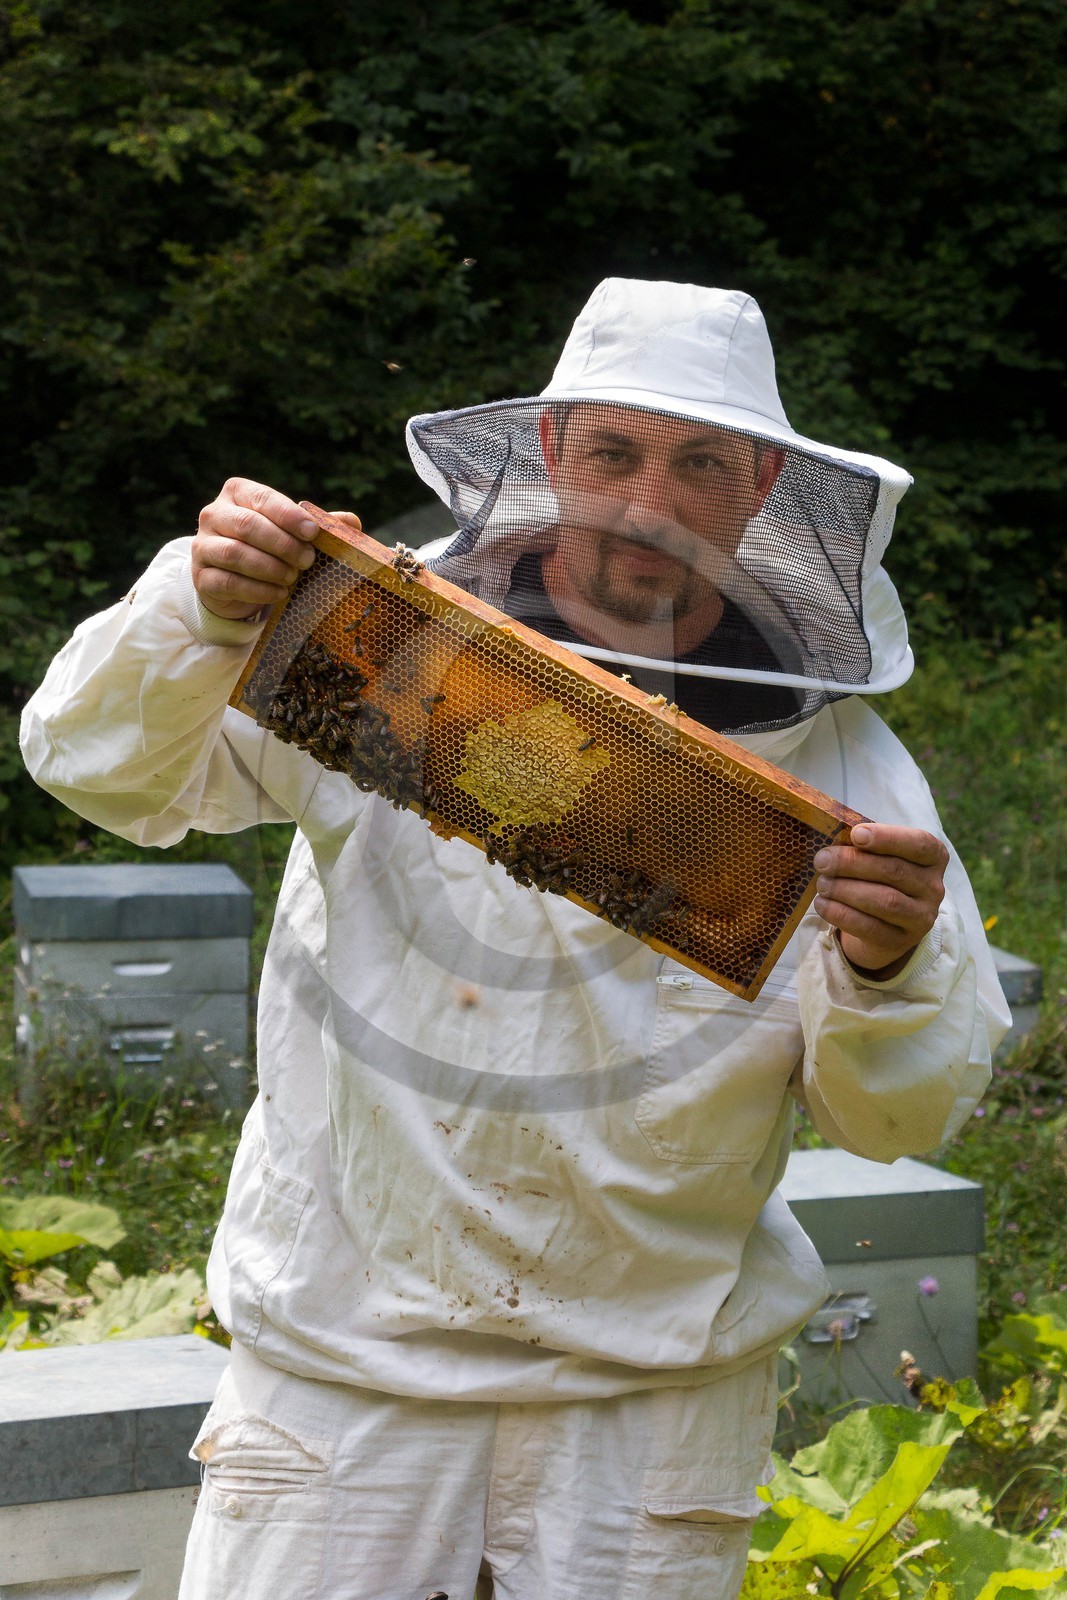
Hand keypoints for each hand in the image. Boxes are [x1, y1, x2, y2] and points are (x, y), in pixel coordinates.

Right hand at [193, 478, 361, 619]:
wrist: (235, 582)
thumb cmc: (268, 547)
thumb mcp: (292, 532)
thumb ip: (320, 525)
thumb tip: (353, 522)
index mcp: (237, 493)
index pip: (262, 498)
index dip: (288, 515)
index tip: (312, 532)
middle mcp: (214, 514)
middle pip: (247, 526)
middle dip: (283, 544)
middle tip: (307, 561)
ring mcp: (203, 546)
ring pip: (235, 554)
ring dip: (270, 568)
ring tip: (293, 579)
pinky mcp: (202, 577)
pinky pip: (228, 582)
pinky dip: (258, 590)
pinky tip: (279, 594)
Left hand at [812, 823, 947, 979]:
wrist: (886, 926)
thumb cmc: (880, 879)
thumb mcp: (881, 858)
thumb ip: (866, 847)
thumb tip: (834, 843)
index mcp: (934, 858)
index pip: (919, 844)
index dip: (887, 837)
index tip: (856, 834)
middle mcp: (933, 887)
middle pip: (894, 871)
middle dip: (852, 863)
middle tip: (822, 861)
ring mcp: (921, 917)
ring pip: (885, 900)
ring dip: (846, 889)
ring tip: (821, 884)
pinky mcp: (901, 941)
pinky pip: (870, 927)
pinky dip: (841, 914)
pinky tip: (822, 904)